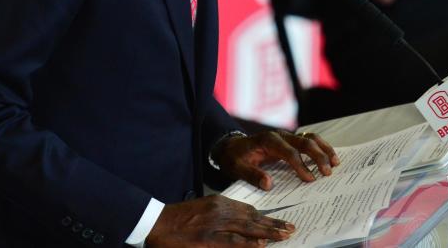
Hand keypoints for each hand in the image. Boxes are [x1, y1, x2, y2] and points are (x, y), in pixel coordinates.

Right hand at [146, 195, 293, 246]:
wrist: (156, 222)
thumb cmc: (179, 219)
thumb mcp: (203, 211)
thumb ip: (221, 216)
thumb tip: (240, 228)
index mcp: (219, 202)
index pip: (249, 209)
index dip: (265, 217)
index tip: (279, 221)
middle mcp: (220, 210)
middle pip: (253, 218)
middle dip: (273, 224)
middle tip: (291, 228)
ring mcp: (215, 224)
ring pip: (247, 228)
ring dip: (268, 233)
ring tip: (285, 236)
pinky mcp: (208, 238)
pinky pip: (232, 241)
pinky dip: (248, 243)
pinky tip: (262, 245)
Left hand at [215, 130, 338, 190]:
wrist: (232, 147)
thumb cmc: (235, 158)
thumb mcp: (238, 168)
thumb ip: (252, 175)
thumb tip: (269, 184)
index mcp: (267, 140)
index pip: (289, 152)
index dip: (300, 165)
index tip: (310, 179)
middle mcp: (280, 136)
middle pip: (304, 142)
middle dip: (318, 156)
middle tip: (328, 172)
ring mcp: (286, 137)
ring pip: (310, 137)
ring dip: (324, 149)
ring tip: (335, 163)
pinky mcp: (290, 141)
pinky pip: (308, 140)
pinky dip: (321, 147)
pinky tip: (330, 157)